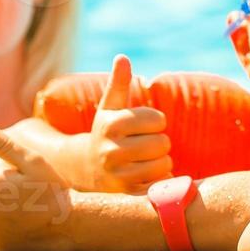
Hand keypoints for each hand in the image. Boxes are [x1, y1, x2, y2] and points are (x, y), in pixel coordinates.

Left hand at [0, 121, 76, 250]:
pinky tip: (29, 223)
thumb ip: (4, 144)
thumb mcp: (33, 161)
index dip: (19, 171)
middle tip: (36, 194)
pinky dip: (11, 225)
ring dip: (10, 207)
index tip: (35, 180)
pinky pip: (0, 228)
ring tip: (34, 209)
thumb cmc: (54, 189)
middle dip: (11, 189)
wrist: (70, 225)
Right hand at [90, 55, 172, 191]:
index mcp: (111, 125)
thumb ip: (119, 83)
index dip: (156, 121)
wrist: (85, 168)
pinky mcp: (127, 192)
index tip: (145, 125)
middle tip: (145, 145)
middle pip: (163, 143)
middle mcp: (112, 150)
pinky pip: (160, 185)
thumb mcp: (110, 107)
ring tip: (145, 159)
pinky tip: (146, 176)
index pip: (156, 119)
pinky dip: (160, 180)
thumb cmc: (106, 131)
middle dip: (159, 142)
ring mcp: (118, 174)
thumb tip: (122, 57)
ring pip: (164, 164)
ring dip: (161, 162)